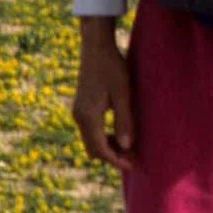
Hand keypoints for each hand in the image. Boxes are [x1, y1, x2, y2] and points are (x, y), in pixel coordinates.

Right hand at [73, 18, 135, 170]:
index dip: (117, 160)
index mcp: (88, 115)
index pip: (100, 148)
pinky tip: (121, 136)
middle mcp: (79, 116)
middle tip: (134, 160)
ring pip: (91, 141)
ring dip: (109, 148)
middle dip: (113, 157)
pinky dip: (104, 138)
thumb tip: (127, 146)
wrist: (96, 47)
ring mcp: (78, 112)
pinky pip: (91, 131)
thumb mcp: (123, 94)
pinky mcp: (82, 107)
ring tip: (131, 150)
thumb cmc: (112, 67)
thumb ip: (125, 120)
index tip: (133, 165)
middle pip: (93, 149)